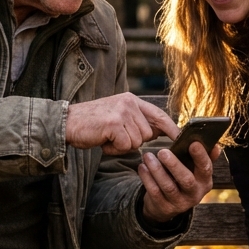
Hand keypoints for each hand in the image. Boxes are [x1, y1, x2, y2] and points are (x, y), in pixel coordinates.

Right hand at [65, 93, 180, 154]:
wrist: (66, 123)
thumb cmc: (92, 124)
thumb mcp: (117, 117)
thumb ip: (136, 122)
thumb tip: (158, 132)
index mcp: (131, 100)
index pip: (158, 114)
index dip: (171, 128)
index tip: (182, 138)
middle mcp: (129, 103)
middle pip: (148, 134)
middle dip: (133, 141)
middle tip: (114, 137)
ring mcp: (122, 112)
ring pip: (137, 142)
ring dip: (122, 146)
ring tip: (107, 137)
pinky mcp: (114, 123)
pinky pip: (126, 145)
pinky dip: (114, 149)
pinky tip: (103, 141)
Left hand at [138, 142, 216, 222]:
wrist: (167, 206)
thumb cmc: (182, 179)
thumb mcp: (194, 171)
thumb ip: (203, 158)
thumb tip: (215, 145)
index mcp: (205, 182)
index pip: (206, 168)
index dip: (201, 156)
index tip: (193, 143)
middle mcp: (195, 194)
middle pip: (186, 180)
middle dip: (174, 165)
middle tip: (162, 152)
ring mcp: (180, 203)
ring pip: (168, 186)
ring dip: (157, 170)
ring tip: (147, 156)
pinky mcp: (165, 207)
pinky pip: (155, 192)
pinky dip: (147, 178)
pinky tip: (142, 167)